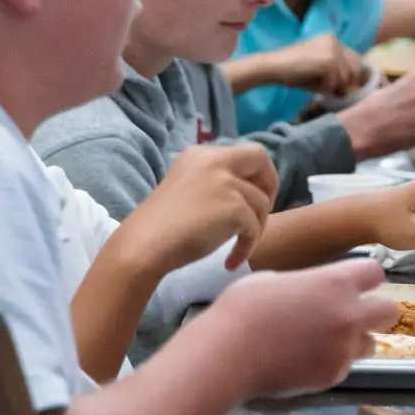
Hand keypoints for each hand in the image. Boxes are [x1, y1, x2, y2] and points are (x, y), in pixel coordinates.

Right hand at [122, 143, 276, 272]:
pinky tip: (230, 262)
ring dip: (255, 229)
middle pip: (260, 159)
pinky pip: (254, 228)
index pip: (244, 153)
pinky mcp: (234, 207)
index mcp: (200, 155)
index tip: (253, 198)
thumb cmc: (161, 227)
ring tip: (237, 249)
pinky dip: (246, 248)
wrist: (144, 245)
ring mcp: (225, 182)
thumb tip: (248, 193)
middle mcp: (214, 160)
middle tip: (262, 215)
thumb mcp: (189, 190)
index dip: (256, 174)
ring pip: (261, 202)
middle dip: (270, 186)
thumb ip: (214, 183)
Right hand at [204, 259, 397, 398]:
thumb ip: (307, 284)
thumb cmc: (243, 308)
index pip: (375, 274)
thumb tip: (311, 291)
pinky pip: (346, 366)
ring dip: (357, 340)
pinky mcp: (333, 375)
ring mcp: (344, 348)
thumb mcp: (275, 279)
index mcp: (336, 283)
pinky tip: (307, 360)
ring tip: (328, 341)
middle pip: (389, 311)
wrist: (229, 354)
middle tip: (353, 314)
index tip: (354, 283)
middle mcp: (350, 315)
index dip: (365, 278)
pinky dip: (334, 362)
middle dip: (375, 311)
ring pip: (373, 343)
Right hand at [252, 34, 367, 98]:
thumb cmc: (292, 71)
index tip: (342, 86)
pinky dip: (325, 88)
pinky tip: (312, 84)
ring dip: (333, 86)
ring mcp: (333, 50)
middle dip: (345, 82)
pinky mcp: (329, 60)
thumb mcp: (319, 70)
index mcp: (332, 40)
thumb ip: (335, 74)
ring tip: (317, 86)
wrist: (273, 66)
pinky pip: (335, 82)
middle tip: (331, 90)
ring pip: (346, 77)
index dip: (350, 75)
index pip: (355, 59)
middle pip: (355, 68)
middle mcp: (335, 41)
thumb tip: (349, 89)